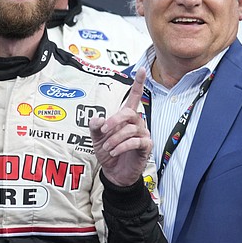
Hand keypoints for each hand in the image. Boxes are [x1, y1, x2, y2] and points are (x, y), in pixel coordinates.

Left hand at [90, 68, 151, 186]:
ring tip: (107, 147)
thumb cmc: (107, 151)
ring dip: (115, 138)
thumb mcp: (96, 137)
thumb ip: (95, 126)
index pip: (135, 97)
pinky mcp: (146, 147)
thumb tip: (98, 119)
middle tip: (103, 131)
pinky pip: (136, 142)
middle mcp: (137, 123)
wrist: (113, 172)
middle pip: (129, 112)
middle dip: (114, 120)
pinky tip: (114, 152)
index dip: (139, 83)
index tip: (143, 69)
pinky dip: (122, 146)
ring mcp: (143, 134)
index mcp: (126, 117)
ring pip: (130, 129)